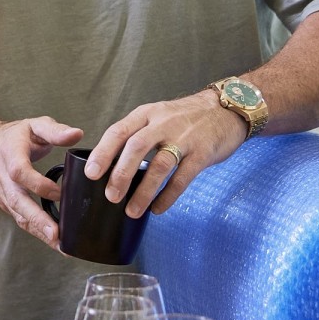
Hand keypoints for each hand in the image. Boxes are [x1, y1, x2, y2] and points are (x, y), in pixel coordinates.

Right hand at [0, 116, 85, 250]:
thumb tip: (77, 134)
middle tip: (55, 234)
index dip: (38, 184)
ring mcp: (4, 193)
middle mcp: (4, 178)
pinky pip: (22, 220)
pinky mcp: (8, 204)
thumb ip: (55, 130)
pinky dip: (37, 232)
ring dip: (39, 232)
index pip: (20, 172)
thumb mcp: (34, 125)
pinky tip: (55, 241)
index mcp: (10, 154)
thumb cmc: (14, 136)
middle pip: (17, 201)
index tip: (60, 192)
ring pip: (20, 215)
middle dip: (36, 219)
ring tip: (60, 245)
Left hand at [87, 91, 246, 218]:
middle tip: (111, 196)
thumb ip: (138, 135)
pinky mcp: (202, 153)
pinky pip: (182, 178)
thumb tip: (111, 166)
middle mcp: (163, 123)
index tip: (91, 173)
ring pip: (159, 165)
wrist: (227, 108)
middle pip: (136, 147)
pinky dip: (168, 196)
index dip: (103, 153)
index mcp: (147, 114)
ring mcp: (184, 138)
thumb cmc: (186, 117)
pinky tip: (157, 209)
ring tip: (132, 211)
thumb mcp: (158, 116)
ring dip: (144, 191)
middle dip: (121, 174)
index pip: (119, 131)